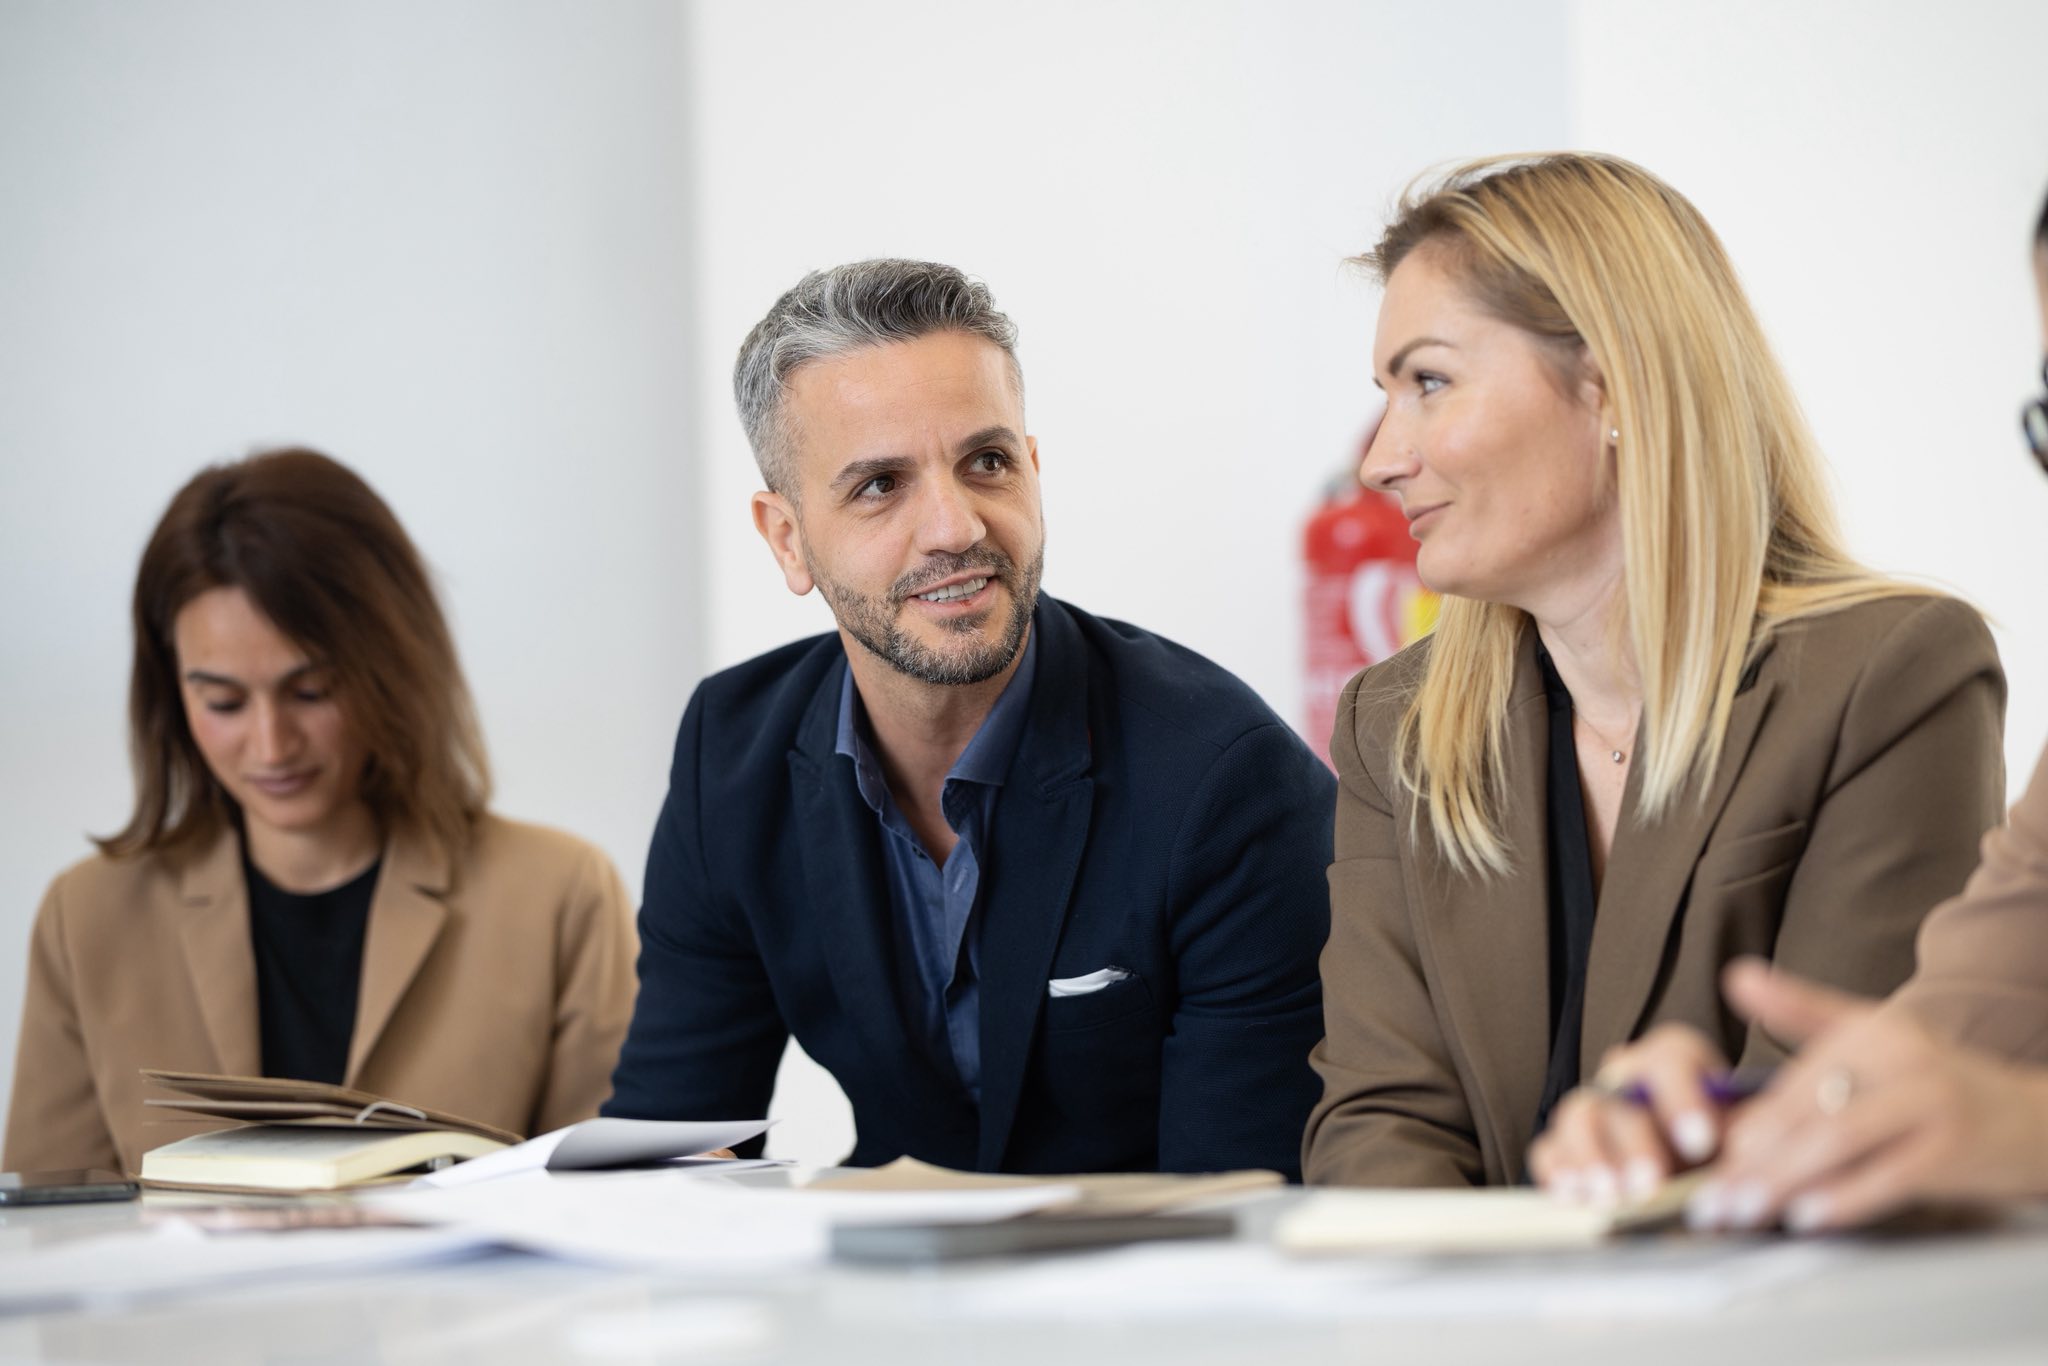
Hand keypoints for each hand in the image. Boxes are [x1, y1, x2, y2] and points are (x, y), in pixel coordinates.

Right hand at [1529, 1022, 1732, 1204]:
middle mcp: (1627, 1079)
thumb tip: (1744, 1166)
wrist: (1705, 1173)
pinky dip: (1560, 1173)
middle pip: (1616, 1093)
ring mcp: (1594, 1110)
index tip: (1700, 1142)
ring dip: (1592, 1158)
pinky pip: (1549, 1150)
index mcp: (1675, 1063)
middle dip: (1634, 1143)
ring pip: (1577, 1116)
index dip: (1682, 1098)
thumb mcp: (1749, 1138)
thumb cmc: (1728, 1149)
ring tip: (1611, 1196)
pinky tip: (1577, 1197)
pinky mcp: (1568, 1146)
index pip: (1668, 1060)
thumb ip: (1746, 1141)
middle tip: (1650, 1183)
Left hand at [1692, 958, 2047, 1231]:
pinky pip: (1886, 1177)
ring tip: (1742, 1208)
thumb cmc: (1935, 1084)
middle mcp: (1899, 1057)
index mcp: (1871, 1028)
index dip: (1746, 1120)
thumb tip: (1735, 976)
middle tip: (1712, 1194)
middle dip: (1752, 1158)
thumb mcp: (1873, 1033)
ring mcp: (1928, 1102)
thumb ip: (1800, 1011)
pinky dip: (1841, 1198)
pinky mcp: (1952, 1148)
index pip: (1792, 1078)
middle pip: (1806, 1112)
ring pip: (1836, 1142)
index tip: (1702, 1152)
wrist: (2033, 1120)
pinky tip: (1804, 1216)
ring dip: (1780, 1180)